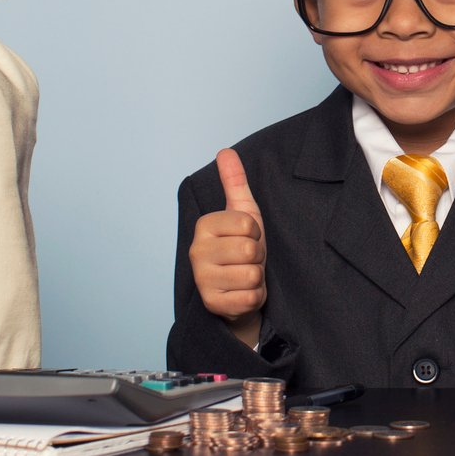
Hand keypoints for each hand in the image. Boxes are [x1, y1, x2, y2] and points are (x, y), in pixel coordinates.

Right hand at [190, 149, 265, 344]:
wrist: (238, 291)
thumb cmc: (242, 248)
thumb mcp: (244, 213)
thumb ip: (235, 182)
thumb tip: (225, 151)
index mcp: (204, 226)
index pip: (248, 224)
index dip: (256, 232)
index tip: (247, 238)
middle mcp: (196, 252)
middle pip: (249, 250)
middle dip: (257, 256)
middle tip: (248, 260)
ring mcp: (202, 280)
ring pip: (251, 274)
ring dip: (256, 277)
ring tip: (245, 275)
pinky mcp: (212, 304)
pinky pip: (250, 297)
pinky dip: (254, 297)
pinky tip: (242, 293)